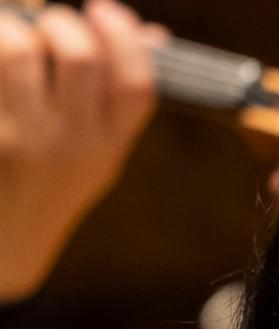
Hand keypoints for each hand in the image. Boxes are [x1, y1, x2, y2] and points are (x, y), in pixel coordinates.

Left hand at [0, 0, 160, 301]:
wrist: (2, 245)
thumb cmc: (47, 187)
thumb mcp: (98, 154)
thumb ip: (119, 100)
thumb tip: (152, 35)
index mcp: (109, 147)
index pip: (135, 84)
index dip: (124, 37)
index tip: (105, 11)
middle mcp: (70, 145)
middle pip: (79, 55)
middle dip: (60, 20)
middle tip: (47, 23)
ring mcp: (19, 139)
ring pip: (18, 50)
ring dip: (12, 25)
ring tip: (11, 33)